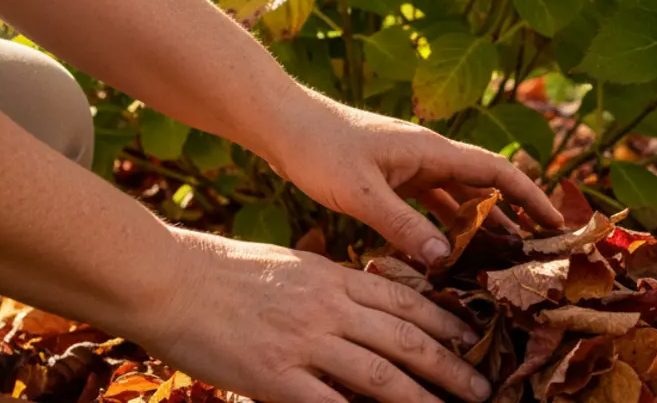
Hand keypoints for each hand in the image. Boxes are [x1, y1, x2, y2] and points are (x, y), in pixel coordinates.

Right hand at [146, 229, 490, 402]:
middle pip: (405, 339)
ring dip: (422, 397)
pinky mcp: (275, 376)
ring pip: (380, 374)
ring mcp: (305, 342)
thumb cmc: (226, 273)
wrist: (172, 279)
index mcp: (335, 278)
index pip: (405, 301)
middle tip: (484, 385)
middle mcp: (330, 308)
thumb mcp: (292, 267)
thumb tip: (364, 299)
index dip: (445, 322)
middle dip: (450, 364)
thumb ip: (331, 285)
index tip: (474, 337)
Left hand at [265, 91, 563, 264]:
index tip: (555, 221)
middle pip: (484, 185)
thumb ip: (404, 227)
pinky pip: (432, 204)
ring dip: (482, 223)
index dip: (530, 194)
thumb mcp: (361, 193)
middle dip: (515, 212)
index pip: (497, 170)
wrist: (284, 126)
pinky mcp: (392, 177)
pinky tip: (450, 251)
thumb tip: (447, 261)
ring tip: (504, 255)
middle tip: (538, 247)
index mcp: (432, 150)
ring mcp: (411, 165)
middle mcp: (429, 155)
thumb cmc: (321, 149)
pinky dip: (447, 225)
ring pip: (459, 197)